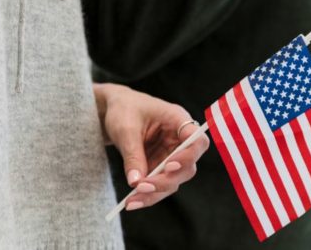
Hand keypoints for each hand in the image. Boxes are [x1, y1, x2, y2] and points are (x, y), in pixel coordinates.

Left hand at [93, 83, 209, 210]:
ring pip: (174, 180)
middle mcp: (179, 139)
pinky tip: (132, 202)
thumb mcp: (125, 129)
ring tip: (132, 201)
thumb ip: (133, 155)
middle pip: (187, 167)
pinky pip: (160, 184)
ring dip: (155, 193)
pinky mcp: (160, 166)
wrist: (114, 110)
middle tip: (142, 187)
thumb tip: (136, 183)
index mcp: (178, 120)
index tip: (168, 166)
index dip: (188, 156)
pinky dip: (148, 194)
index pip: (197, 141)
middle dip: (166, 180)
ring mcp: (171, 154)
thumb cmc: (123, 109)